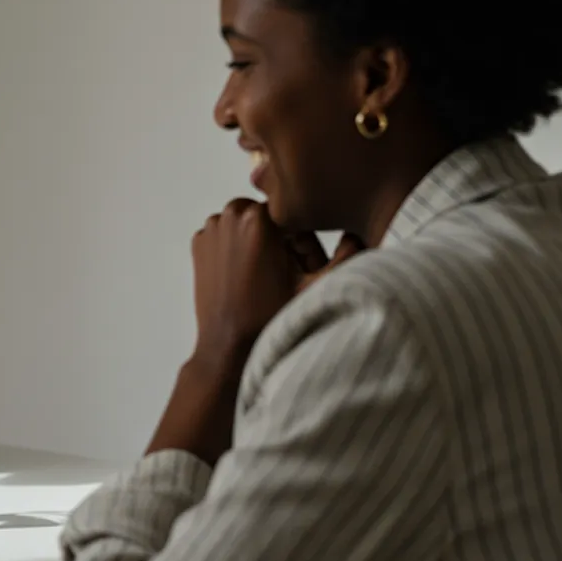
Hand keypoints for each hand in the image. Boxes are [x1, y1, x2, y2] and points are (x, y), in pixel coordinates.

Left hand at [190, 199, 363, 368]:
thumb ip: (349, 252)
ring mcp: (210, 229)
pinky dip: (239, 250)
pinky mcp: (198, 244)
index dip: (305, 243)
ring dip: (262, 244)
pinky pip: (229, 236)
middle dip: (284, 241)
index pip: (296, 214)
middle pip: (272, 217)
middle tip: (290, 276)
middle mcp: (229, 215)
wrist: (230, 346)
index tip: (304, 269)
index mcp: (257, 217)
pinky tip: (248, 278)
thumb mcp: (319, 285)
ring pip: (250, 225)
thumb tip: (362, 230)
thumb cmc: (273, 317)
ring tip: (270, 279)